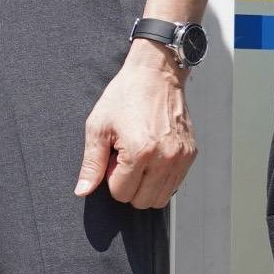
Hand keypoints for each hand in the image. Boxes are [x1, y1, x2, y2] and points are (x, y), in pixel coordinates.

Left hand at [74, 40, 196, 208]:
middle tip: (126, 158)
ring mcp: (181, 156)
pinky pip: (174, 184)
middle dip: (129, 185)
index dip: (112, 177)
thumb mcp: (99, 126)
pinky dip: (161, 178)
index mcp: (140, 151)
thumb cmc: (125, 95)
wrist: (156, 72)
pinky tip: (153, 155)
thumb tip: (82, 191)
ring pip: (160, 198)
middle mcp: (165, 157)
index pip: (121, 194)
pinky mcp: (190, 153)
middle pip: (142, 201)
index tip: (114, 155)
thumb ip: (91, 163)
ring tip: (140, 158)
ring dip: (146, 186)